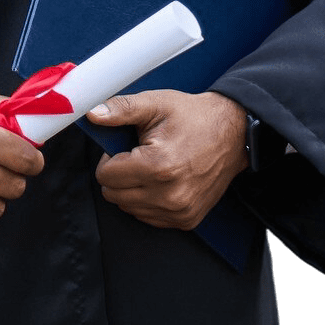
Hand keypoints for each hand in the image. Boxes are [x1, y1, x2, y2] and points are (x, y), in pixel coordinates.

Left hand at [88, 90, 246, 229]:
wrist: (233, 133)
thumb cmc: (192, 116)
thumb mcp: (155, 104)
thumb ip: (121, 109)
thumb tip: (92, 114)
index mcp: (158, 166)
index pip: (106, 176)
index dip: (108, 158)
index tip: (123, 147)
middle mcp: (169, 195)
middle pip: (114, 195)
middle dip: (118, 174)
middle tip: (136, 155)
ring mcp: (179, 211)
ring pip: (129, 208)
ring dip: (131, 189)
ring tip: (150, 166)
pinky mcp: (187, 220)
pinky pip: (148, 218)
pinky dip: (146, 201)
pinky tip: (160, 180)